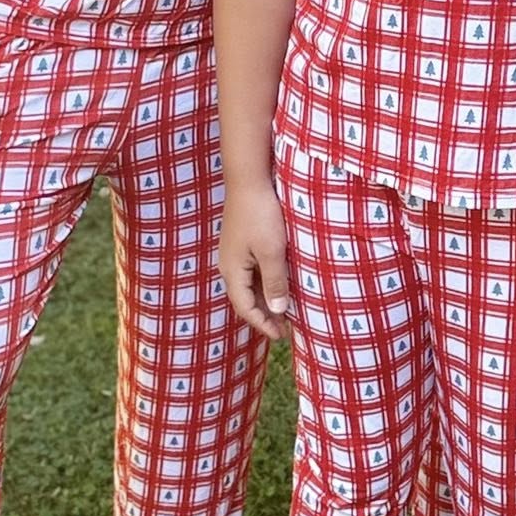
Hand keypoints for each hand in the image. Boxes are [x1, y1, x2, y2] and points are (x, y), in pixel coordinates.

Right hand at [219, 183, 290, 342]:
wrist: (249, 179)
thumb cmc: (261, 214)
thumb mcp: (272, 251)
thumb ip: (275, 282)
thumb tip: (279, 310)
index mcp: (232, 270)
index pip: (245, 307)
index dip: (263, 323)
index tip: (281, 335)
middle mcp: (229, 264)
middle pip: (245, 299)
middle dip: (264, 315)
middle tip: (285, 328)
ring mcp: (234, 252)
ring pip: (249, 285)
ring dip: (266, 299)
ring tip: (285, 309)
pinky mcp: (242, 241)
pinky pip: (252, 271)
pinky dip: (265, 282)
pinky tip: (280, 282)